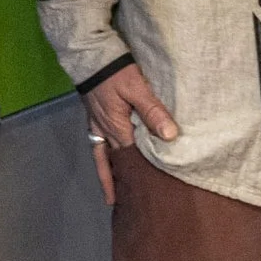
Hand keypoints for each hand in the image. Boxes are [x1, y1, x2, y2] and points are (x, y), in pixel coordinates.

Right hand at [82, 63, 179, 205]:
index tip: (147, 196)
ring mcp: (98, 126)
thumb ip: (153, 111)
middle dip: (120, 183)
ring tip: (114, 194)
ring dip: (109, 174)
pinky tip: (107, 160)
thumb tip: (170, 136)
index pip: (132, 160)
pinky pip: (98, 145)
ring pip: (104, 156)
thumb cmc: (116, 72)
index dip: (141, 176)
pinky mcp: (95, 117)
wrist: (91, 56)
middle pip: (115, 163)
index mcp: (118, 130)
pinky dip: (102, 157)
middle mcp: (106, 133)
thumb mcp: (137, 89)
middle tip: (126, 205)